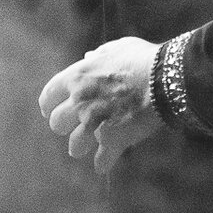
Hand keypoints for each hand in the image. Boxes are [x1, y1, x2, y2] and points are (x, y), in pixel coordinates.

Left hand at [38, 37, 163, 173]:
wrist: (164, 79)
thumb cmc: (142, 59)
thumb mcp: (118, 48)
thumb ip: (100, 55)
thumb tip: (88, 58)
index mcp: (77, 77)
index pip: (49, 96)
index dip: (49, 104)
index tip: (50, 110)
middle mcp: (80, 102)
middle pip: (57, 123)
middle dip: (65, 125)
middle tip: (73, 126)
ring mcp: (95, 123)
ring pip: (75, 145)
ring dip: (80, 146)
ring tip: (84, 148)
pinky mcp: (113, 140)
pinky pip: (101, 160)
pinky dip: (103, 163)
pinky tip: (103, 164)